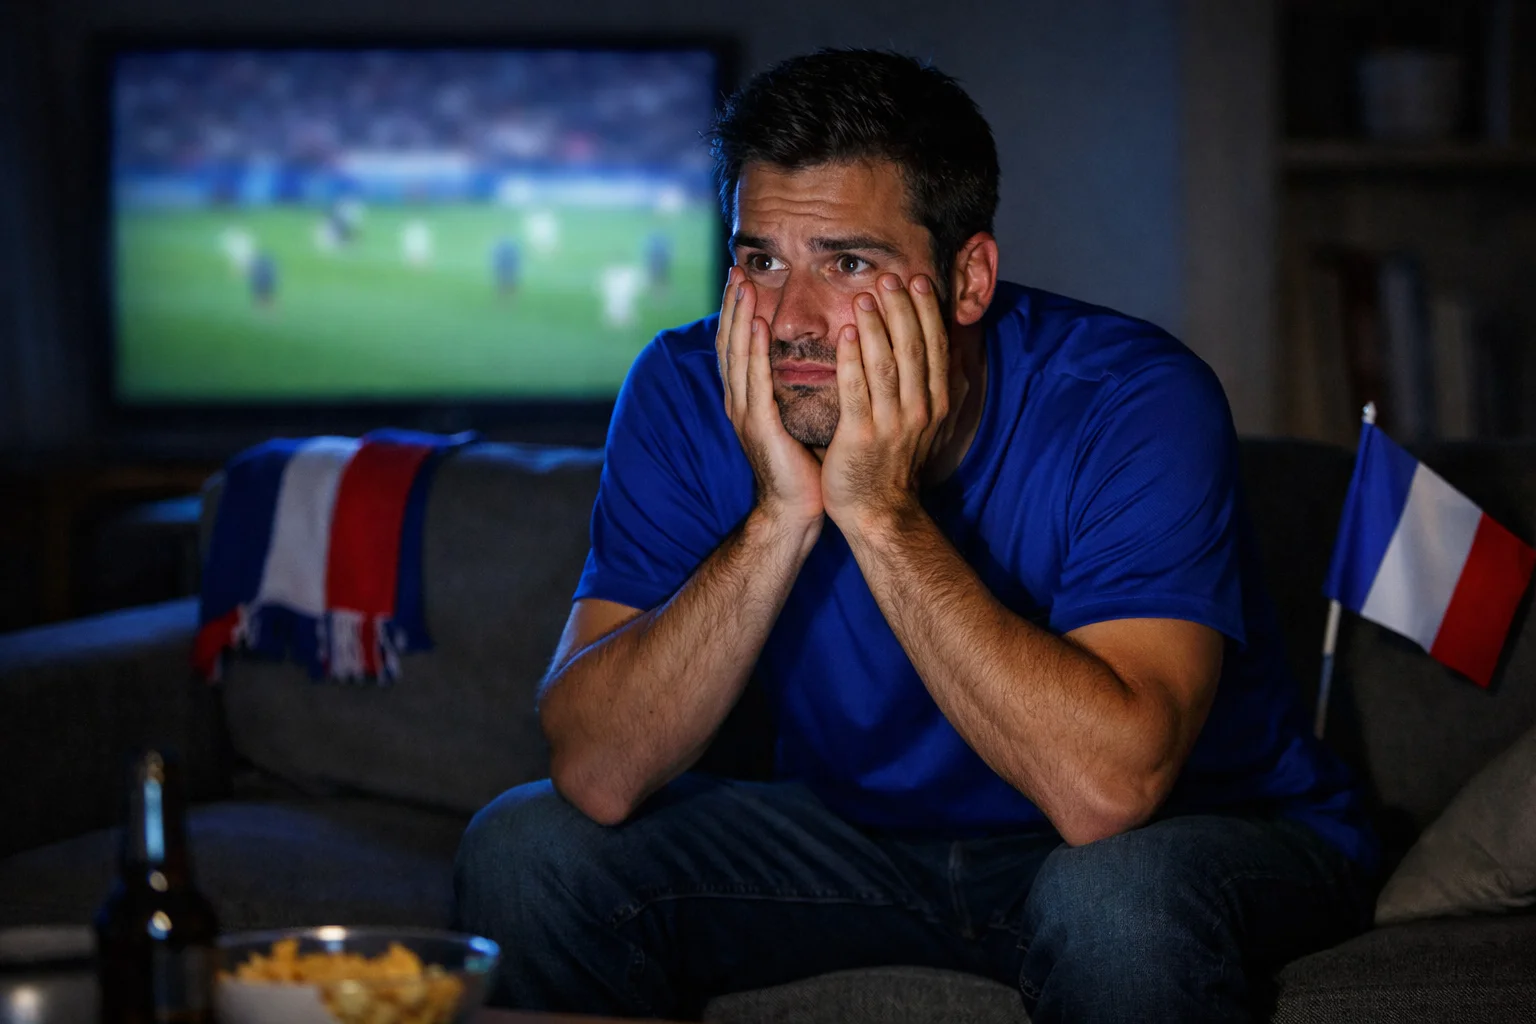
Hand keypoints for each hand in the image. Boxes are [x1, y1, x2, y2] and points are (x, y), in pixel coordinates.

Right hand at [715, 268, 823, 528]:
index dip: (739, 313)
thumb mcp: (798, 417)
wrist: (795, 510)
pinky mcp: (759, 426)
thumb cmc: (804, 466)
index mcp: (749, 399)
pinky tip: (759, 328)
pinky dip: (755, 352)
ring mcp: (745, 414)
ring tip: (744, 286)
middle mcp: (740, 402)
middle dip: (733, 306)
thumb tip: (820, 354)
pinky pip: (755, 382)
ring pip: (738, 355)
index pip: (740, 346)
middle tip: (737, 270)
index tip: (746, 280)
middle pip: (730, 343)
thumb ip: (797, 387)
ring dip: (740, 319)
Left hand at [821, 273, 951, 531]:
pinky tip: (845, 333)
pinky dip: (851, 359)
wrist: (878, 512)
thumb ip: (929, 387)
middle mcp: (919, 411)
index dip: (927, 312)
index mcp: (935, 404)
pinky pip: (856, 390)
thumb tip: (943, 349)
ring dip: (876, 326)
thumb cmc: (893, 464)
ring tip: (866, 295)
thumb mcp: (924, 422)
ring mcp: (891, 424)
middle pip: (914, 349)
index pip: (934, 348)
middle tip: (890, 277)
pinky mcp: (861, 436)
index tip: (917, 281)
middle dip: (902, 309)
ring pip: (886, 364)